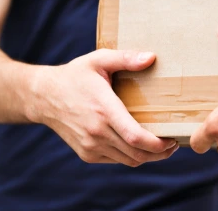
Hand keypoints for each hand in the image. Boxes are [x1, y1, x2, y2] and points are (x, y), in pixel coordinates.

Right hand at [30, 49, 177, 166]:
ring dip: (148, 157)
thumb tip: (152, 57)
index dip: (158, 144)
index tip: (172, 139)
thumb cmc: (75, 75)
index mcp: (103, 110)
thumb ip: (126, 58)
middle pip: (136, 154)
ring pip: (128, 160)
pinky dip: (131, 156)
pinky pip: (116, 160)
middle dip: (160, 153)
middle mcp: (97, 132)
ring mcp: (90, 146)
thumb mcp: (99, 60)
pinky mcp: (86, 153)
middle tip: (174, 143)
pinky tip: (140, 144)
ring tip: (162, 145)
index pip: (136, 137)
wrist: (43, 96)